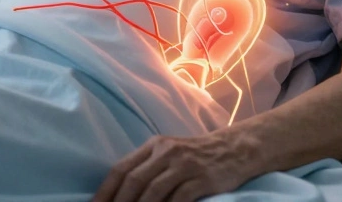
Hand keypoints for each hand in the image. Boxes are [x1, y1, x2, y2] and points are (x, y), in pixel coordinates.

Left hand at [92, 130, 258, 201]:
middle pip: (134, 181)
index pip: (121, 169)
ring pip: (153, 191)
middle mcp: (166, 152)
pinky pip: (179, 199)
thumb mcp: (170, 154)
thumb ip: (148, 168)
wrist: (236, 148)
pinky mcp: (202, 179)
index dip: (105, 191)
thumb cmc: (197, 156)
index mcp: (153, 146)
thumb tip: (122, 194)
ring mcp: (184, 165)